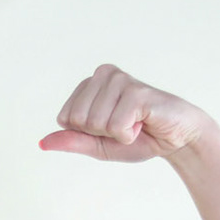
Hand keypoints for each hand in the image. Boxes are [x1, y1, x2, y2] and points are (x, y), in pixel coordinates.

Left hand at [40, 65, 213, 163]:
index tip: (111, 127)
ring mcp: (120, 79)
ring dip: (117, 134)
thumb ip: (72, 141)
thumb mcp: (97, 145)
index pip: (65, 119)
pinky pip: (115, 126)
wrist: (177, 139)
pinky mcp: (136, 90)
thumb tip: (42, 143)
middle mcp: (103, 74)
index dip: (88, 133)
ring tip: (136, 123)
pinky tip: (144, 122)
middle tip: (125, 125)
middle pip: (77, 120)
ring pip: (95, 123)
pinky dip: (129, 135)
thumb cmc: (138, 139)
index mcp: (89, 84)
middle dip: (101, 133)